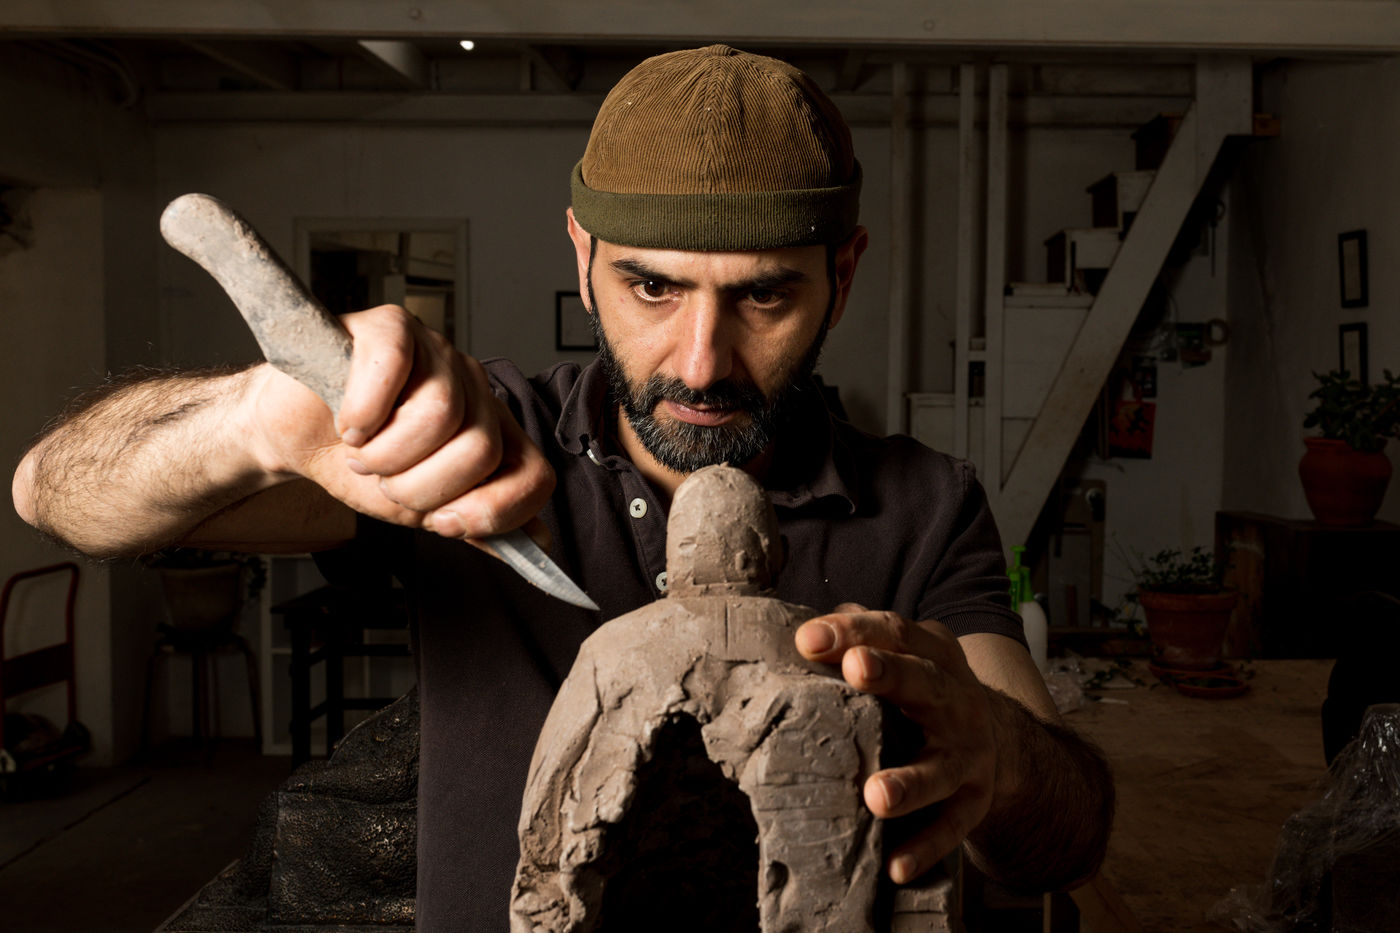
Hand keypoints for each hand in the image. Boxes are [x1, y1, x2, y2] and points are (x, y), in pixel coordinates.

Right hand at [247, 305, 553, 542]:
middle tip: (386, 477)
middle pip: (481, 450)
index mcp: (494, 431)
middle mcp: (476, 389)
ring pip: (439, 413)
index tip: (443, 523)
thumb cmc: (359, 461)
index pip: (535, 475)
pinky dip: (363, 411)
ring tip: (362, 451)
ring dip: (385, 453)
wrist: (295, 433)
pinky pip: (394, 367)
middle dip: (420, 487)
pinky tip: (349, 422)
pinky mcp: (392, 327)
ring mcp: (438, 352)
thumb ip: (477, 522)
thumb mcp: (421, 507)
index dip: (493, 510)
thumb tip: (539, 542)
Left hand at [794, 603, 1003, 883]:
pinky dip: (925, 847)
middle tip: (855, 670)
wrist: (994, 737)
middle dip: (891, 675)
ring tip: (875, 796)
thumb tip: (801, 630)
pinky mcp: (974, 801)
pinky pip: (952, 828)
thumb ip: (855, 639)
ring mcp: (970, 754)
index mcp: (934, 654)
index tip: (809, 639)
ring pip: (941, 769)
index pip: (895, 632)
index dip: (854, 631)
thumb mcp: (899, 653)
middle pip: (926, 684)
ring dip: (909, 783)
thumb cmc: (920, 689)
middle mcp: (957, 699)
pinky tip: (896, 866)